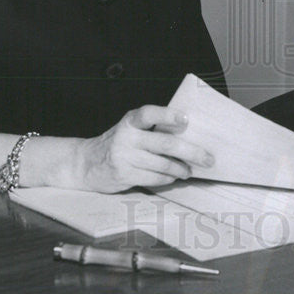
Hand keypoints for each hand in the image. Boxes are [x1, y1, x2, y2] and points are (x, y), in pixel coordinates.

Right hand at [71, 105, 214, 192]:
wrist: (86, 163)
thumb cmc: (117, 143)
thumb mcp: (130, 129)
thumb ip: (152, 129)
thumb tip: (188, 135)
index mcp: (130, 121)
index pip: (149, 114)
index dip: (167, 115)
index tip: (185, 119)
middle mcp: (127, 137)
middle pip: (165, 143)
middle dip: (191, 152)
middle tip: (208, 158)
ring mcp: (124, 157)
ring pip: (163, 164)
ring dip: (181, 169)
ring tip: (189, 171)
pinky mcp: (124, 174)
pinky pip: (154, 178)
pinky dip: (167, 178)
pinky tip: (173, 177)